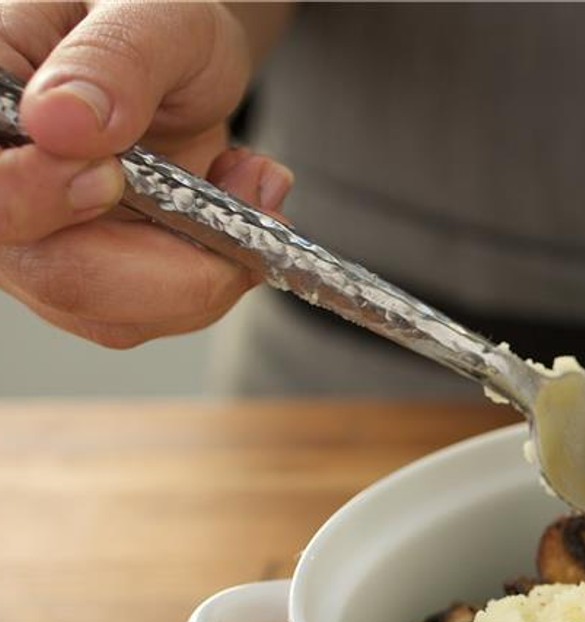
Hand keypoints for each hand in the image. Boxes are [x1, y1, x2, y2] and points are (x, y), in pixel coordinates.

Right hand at [0, 1, 292, 347]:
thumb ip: (113, 60)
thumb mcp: (154, 14)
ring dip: (211, 264)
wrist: (182, 58)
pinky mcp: (98, 280)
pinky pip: (160, 313)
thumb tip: (60, 122)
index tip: (111, 173)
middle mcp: (2, 189)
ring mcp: (43, 247)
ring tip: (247, 179)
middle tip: (240, 183)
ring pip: (117, 315)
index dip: (39, 199)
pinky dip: (220, 271)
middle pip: (56, 275)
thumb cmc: (155, 20)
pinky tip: (239, 206)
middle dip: (172, 256)